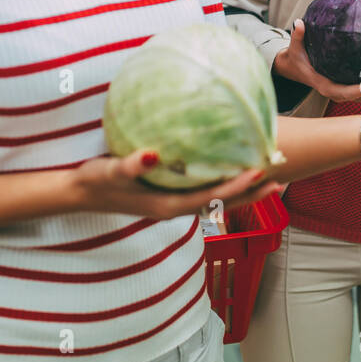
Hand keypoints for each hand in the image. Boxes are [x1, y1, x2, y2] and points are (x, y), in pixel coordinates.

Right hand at [72, 149, 281, 219]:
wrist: (80, 193)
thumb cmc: (97, 180)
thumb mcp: (111, 170)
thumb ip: (131, 164)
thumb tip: (152, 153)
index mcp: (168, 205)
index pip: (212, 197)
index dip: (237, 186)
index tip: (259, 172)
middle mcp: (176, 208)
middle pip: (222, 203)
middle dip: (250, 193)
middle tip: (280, 179)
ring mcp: (174, 204)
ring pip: (216, 199)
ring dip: (242, 190)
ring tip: (267, 178)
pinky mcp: (170, 196)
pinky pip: (204, 192)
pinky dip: (223, 184)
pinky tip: (230, 169)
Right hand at [273, 19, 360, 103]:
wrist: (296, 69)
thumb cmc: (297, 59)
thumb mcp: (294, 49)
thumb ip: (298, 37)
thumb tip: (299, 23)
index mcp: (325, 86)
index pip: (344, 92)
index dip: (359, 90)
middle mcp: (337, 92)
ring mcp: (346, 92)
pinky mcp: (351, 87)